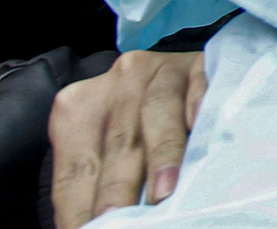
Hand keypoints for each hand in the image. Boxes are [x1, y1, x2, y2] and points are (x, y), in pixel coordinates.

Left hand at [49, 50, 207, 225]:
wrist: (170, 74)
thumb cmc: (136, 124)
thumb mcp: (104, 150)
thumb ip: (97, 183)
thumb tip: (94, 225)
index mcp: (78, 108)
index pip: (76, 169)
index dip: (80, 206)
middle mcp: (117, 83)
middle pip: (117, 144)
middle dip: (118, 188)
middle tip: (118, 220)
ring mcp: (162, 70)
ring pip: (157, 111)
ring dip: (161, 155)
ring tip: (163, 193)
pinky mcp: (200, 63)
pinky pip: (198, 82)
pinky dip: (198, 102)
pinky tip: (198, 121)